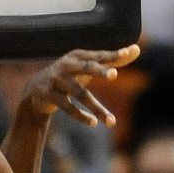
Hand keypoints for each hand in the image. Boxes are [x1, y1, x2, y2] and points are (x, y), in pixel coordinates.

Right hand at [22, 45, 140, 125]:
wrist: (35, 89)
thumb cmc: (69, 75)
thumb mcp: (88, 67)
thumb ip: (112, 60)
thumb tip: (137, 49)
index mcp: (78, 56)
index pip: (99, 56)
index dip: (112, 55)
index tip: (127, 53)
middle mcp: (67, 65)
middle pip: (86, 68)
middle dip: (99, 71)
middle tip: (114, 75)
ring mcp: (56, 80)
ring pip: (79, 94)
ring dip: (96, 108)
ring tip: (111, 122)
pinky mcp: (49, 95)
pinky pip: (67, 106)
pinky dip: (80, 115)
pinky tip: (93, 123)